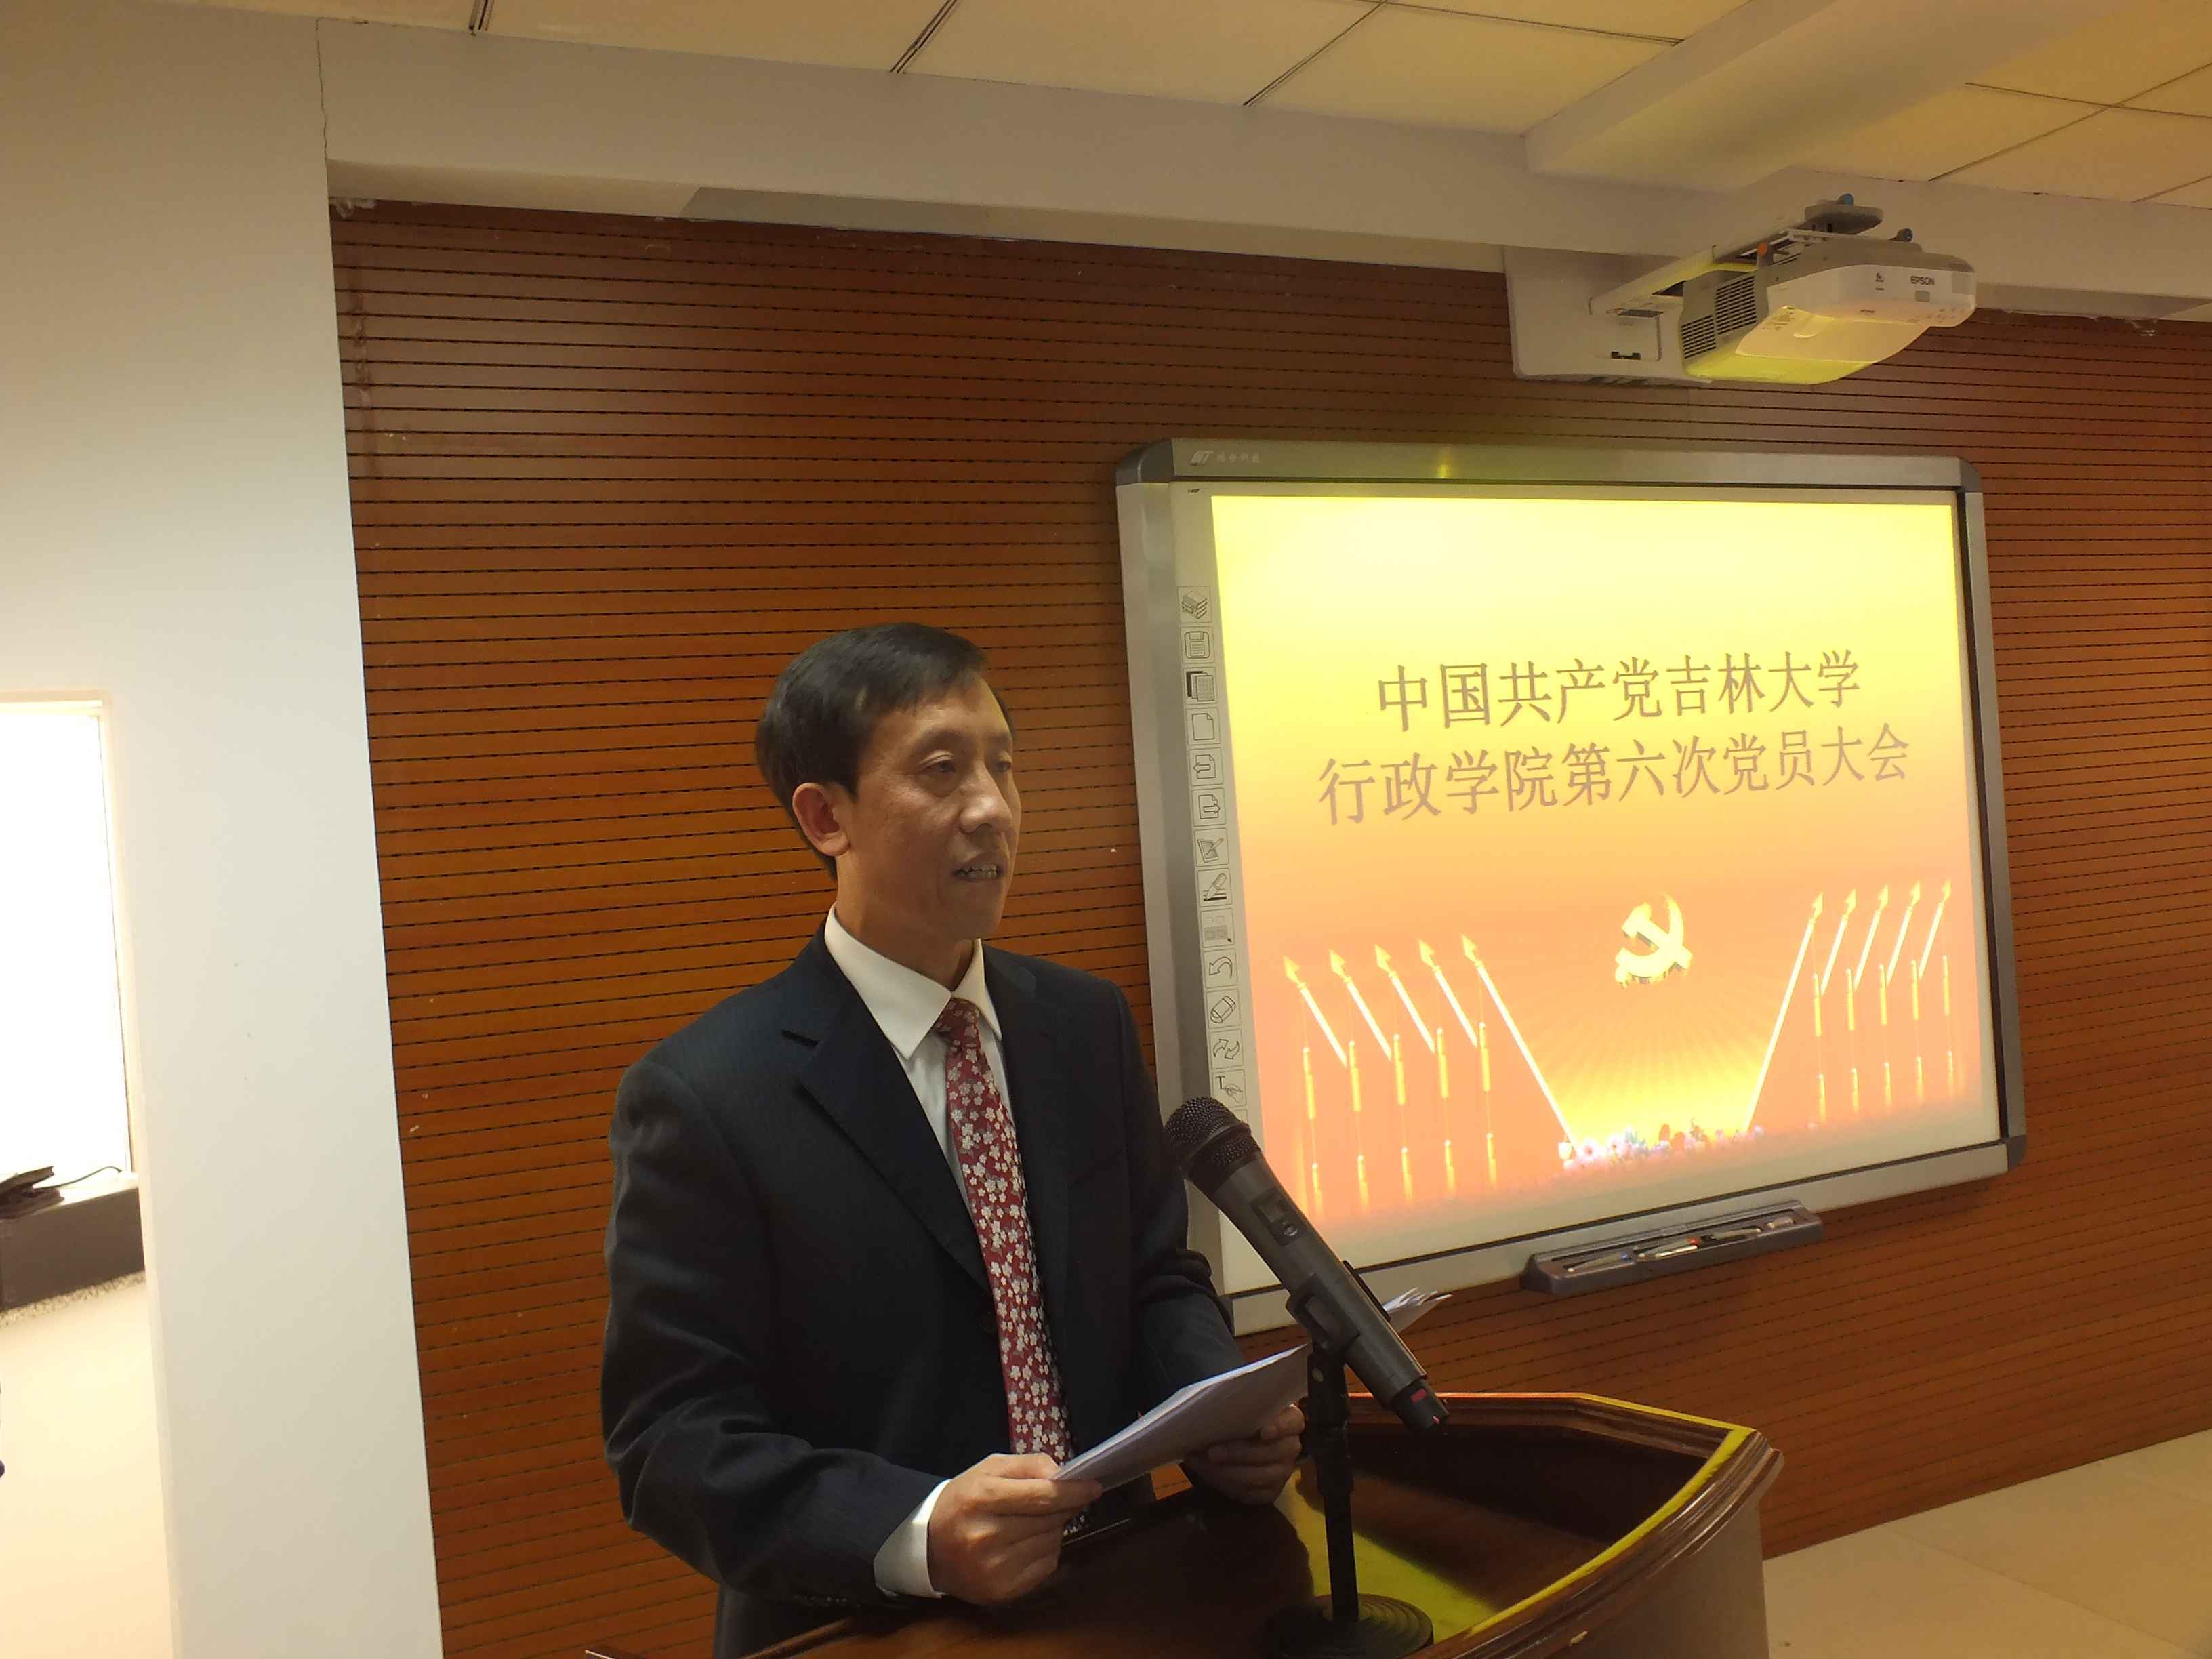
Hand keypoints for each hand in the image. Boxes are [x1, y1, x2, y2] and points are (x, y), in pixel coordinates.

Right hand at [926, 1453, 1103, 1604]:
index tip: (1094, 1486)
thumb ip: (1028, 1465)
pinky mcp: (1001, 1590)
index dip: (1074, 1491)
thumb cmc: (963, 1501)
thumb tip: (1063, 1474)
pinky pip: (1046, 1566)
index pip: (1042, 1496)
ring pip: (1052, 1542)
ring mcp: (994, 1567)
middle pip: (1050, 1520)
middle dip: (1064, 1508)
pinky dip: (1046, 1551)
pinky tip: (1027, 1543)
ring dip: (1054, 1529)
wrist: (928, 1547)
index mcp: (982, 1498)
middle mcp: (987, 1535)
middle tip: (1061, 1501)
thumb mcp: (988, 1469)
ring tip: (1034, 1522)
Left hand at [1184, 1404, 1305, 1504]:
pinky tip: (1214, 1477)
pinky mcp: (1272, 1491)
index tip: (1263, 1432)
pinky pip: (1254, 1494)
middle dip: (1240, 1453)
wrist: (1231, 1443)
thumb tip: (1206, 1415)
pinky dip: (1232, 1487)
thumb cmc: (1237, 1418)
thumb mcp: (1238, 1408)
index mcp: (1290, 1420)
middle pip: (1273, 1452)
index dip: (1280, 1427)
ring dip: (1232, 1472)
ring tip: (1207, 1466)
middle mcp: (1291, 1446)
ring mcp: (1284, 1471)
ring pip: (1263, 1476)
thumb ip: (1233, 1409)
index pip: (1293, 1423)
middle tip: (1212, 1452)